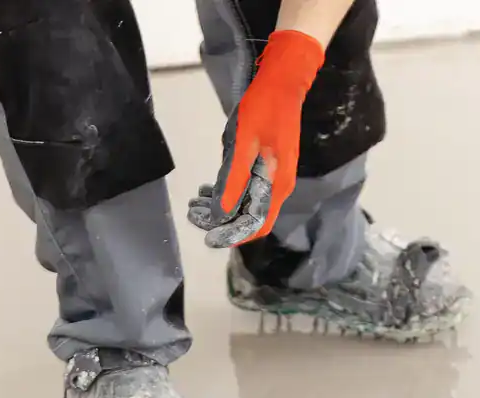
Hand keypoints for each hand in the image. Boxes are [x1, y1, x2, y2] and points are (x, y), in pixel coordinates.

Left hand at [189, 30, 325, 247]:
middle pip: (251, 218)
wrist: (284, 81)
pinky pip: (250, 189)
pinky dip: (229, 192)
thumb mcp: (244, 143)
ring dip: (223, 206)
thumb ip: (234, 180)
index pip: (256, 225)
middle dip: (223, 221)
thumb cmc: (264, 109)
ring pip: (249, 204)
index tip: (208, 235)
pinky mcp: (269, 166)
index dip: (232, 235)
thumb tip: (221, 212)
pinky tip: (210, 187)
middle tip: (195, 213)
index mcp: (277, 184)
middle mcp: (279, 186)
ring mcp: (276, 176)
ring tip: (197, 201)